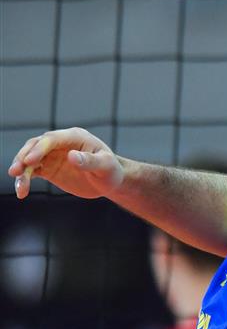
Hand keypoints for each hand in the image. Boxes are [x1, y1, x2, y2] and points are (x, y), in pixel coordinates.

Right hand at [9, 127, 125, 199]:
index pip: (52, 139)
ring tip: (20, 188)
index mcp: (75, 137)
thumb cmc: (111, 170)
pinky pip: (32, 172)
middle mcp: (60, 144)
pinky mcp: (48, 168)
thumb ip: (89, 161)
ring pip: (30, 159)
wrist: (110, 181)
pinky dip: (25, 180)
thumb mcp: (105, 166)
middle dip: (23, 157)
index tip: (29, 161)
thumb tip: (71, 156)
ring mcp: (52, 155)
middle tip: (15, 172)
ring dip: (21, 171)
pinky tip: (22, 191)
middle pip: (35, 146)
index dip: (39, 149)